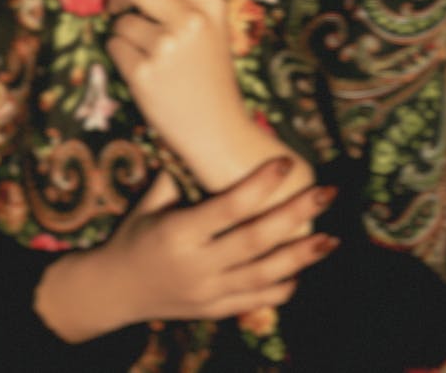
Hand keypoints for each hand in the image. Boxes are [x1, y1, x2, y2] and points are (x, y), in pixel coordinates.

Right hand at [34, 157, 339, 342]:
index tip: (286, 162)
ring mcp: (208, 294)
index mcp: (179, 233)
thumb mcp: (150, 202)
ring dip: (300, 257)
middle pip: (254, 241)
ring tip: (331, 238)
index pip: (228, 207)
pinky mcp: (215, 311)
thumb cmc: (135, 234)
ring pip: (263, 277)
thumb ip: (178, 175)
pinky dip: (281, 287)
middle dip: (294, 216)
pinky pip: (255, 301)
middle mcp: (197, 266)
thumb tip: (202, 135)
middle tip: (325, 193)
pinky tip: (302, 269)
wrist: (115, 291)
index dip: (260, 185)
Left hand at [107, 0, 265, 189]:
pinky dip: (119, 54)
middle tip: (118, 6)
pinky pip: (114, 46)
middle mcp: (190, 20)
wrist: (218, 129)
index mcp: (210, 3)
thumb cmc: (211, 75)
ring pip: (121, 21)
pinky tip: (142, 71)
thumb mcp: (213, 28)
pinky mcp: (143, 73)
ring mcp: (166, 47)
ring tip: (145, 53)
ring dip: (123, 32)